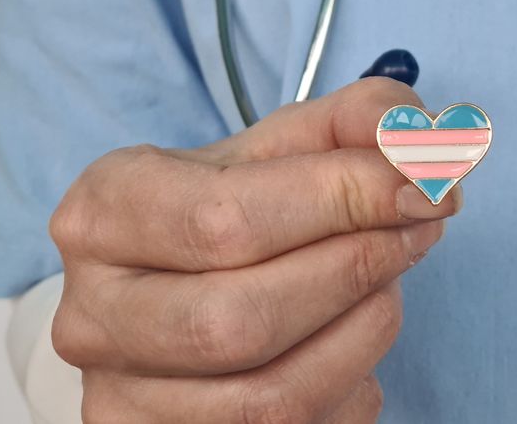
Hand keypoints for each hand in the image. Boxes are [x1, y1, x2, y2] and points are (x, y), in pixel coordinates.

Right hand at [49, 78, 461, 422]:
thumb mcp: (286, 145)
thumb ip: (356, 121)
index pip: (228, 220)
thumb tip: (421, 141)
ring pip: (270, 397)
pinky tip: (346, 341)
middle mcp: (92, 312)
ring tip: (386, 286)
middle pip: (243, 319)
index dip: (343, 205)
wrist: (183, 282)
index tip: (423, 189)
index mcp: (106, 211)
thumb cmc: (237, 206)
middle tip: (417, 233)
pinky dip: (347, 388)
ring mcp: (121, 395)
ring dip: (363, 335)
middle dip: (356, 273)